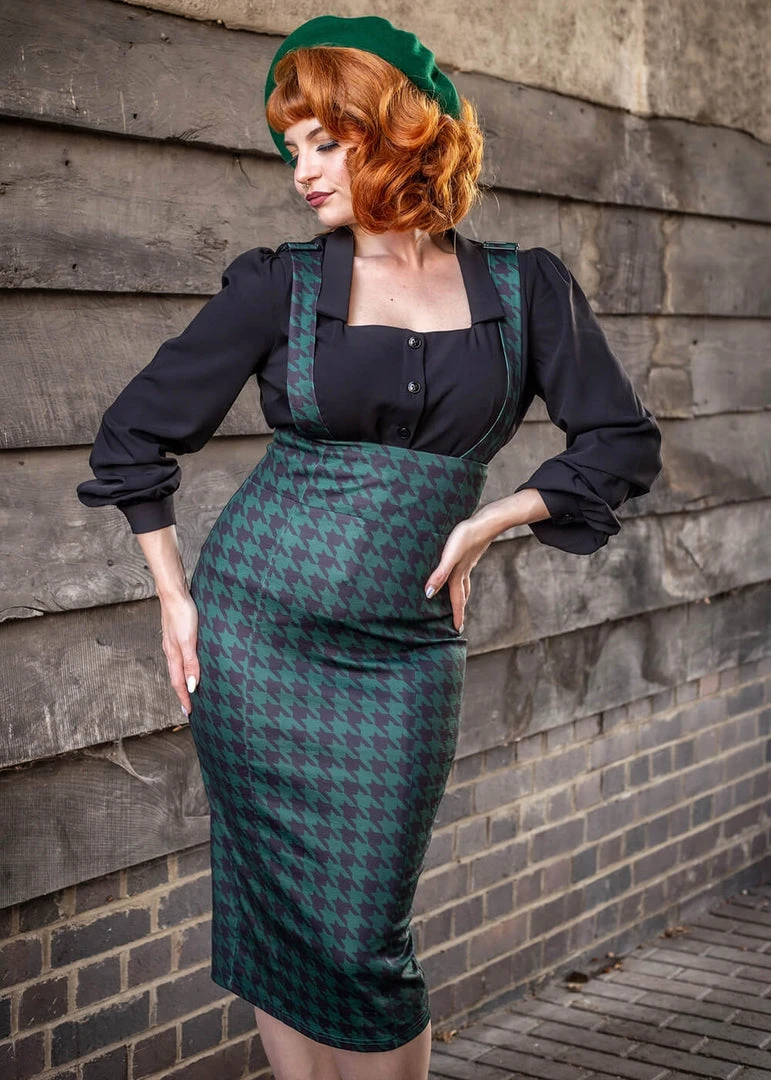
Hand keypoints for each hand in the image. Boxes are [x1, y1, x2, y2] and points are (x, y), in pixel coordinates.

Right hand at [159, 591, 199, 715]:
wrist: (174, 593)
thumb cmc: (182, 614)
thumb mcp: (189, 641)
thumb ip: (191, 663)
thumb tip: (191, 686)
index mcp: (173, 655)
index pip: (179, 683)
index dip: (184, 698)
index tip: (189, 713)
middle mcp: (171, 651)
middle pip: (176, 677)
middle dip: (182, 693)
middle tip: (188, 707)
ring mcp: (173, 643)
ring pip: (178, 667)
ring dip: (183, 680)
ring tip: (189, 690)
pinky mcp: (178, 634)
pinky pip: (181, 656)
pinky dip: (185, 666)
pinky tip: (189, 663)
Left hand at [424, 516, 493, 632]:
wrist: (486, 522)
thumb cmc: (466, 537)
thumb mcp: (450, 556)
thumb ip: (439, 574)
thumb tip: (429, 594)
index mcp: (458, 575)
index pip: (457, 600)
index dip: (456, 615)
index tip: (458, 630)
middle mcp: (464, 571)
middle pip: (461, 595)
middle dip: (460, 609)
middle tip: (459, 622)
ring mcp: (468, 562)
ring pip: (464, 584)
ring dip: (461, 595)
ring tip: (459, 602)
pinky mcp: (469, 552)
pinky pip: (464, 571)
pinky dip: (462, 579)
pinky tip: (460, 571)